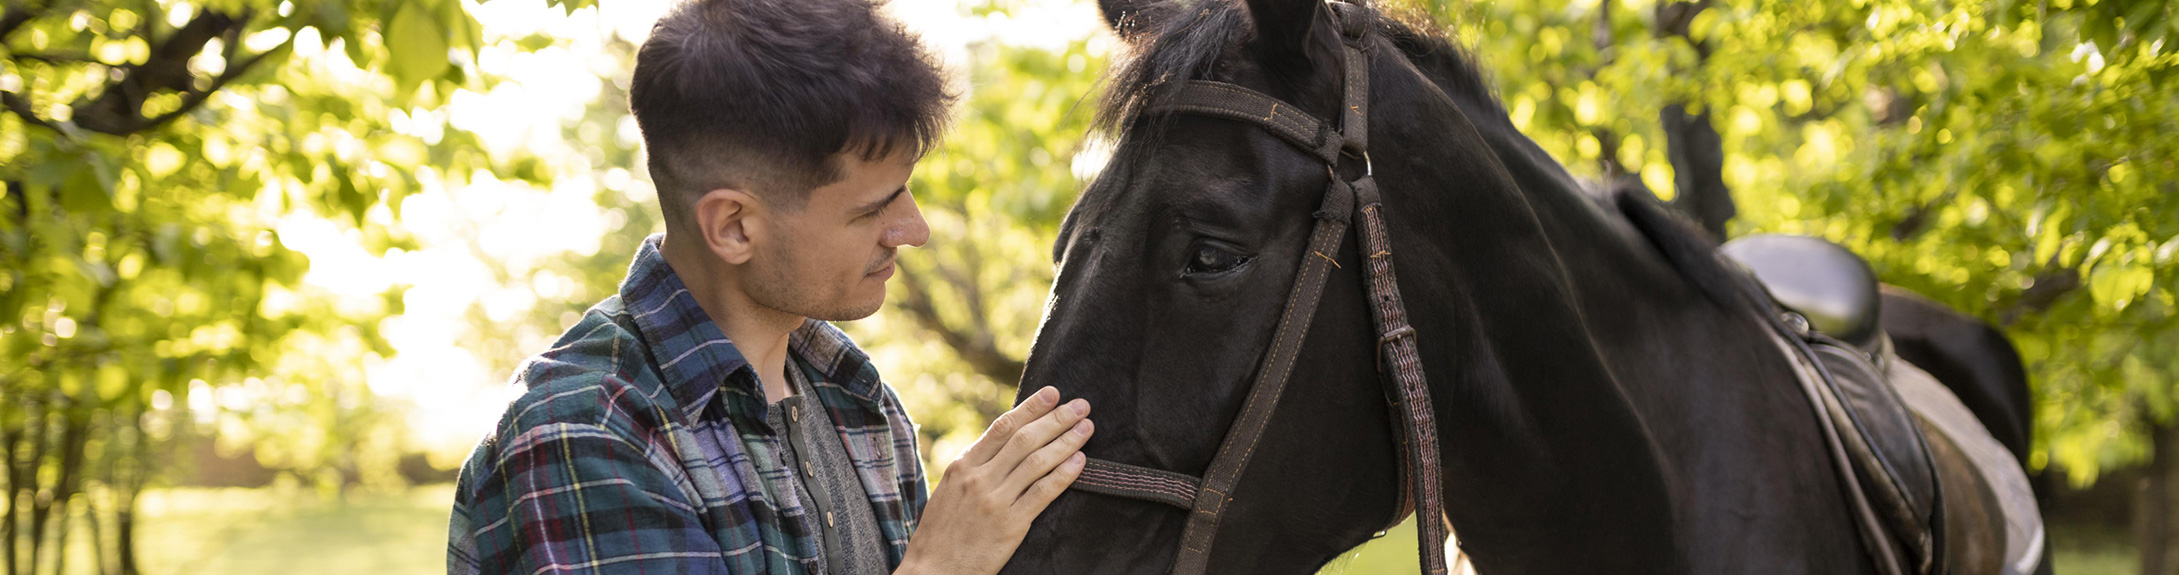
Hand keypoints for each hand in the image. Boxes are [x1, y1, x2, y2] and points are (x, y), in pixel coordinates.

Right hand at [897, 386, 1091, 574]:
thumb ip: (975, 466)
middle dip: (1056, 419)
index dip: (1031, 408)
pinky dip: (1064, 475)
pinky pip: (1043, 494)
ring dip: (1066, 441)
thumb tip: (1005, 442)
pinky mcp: (1010, 525)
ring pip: (1037, 462)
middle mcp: (978, 478)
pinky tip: (1080, 462)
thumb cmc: (941, 532)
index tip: (1053, 393)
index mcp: (963, 465)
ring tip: (1086, 427)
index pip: (1003, 427)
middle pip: (1024, 439)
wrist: (933, 570)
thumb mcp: (950, 489)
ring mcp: (994, 501)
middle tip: (1080, 405)